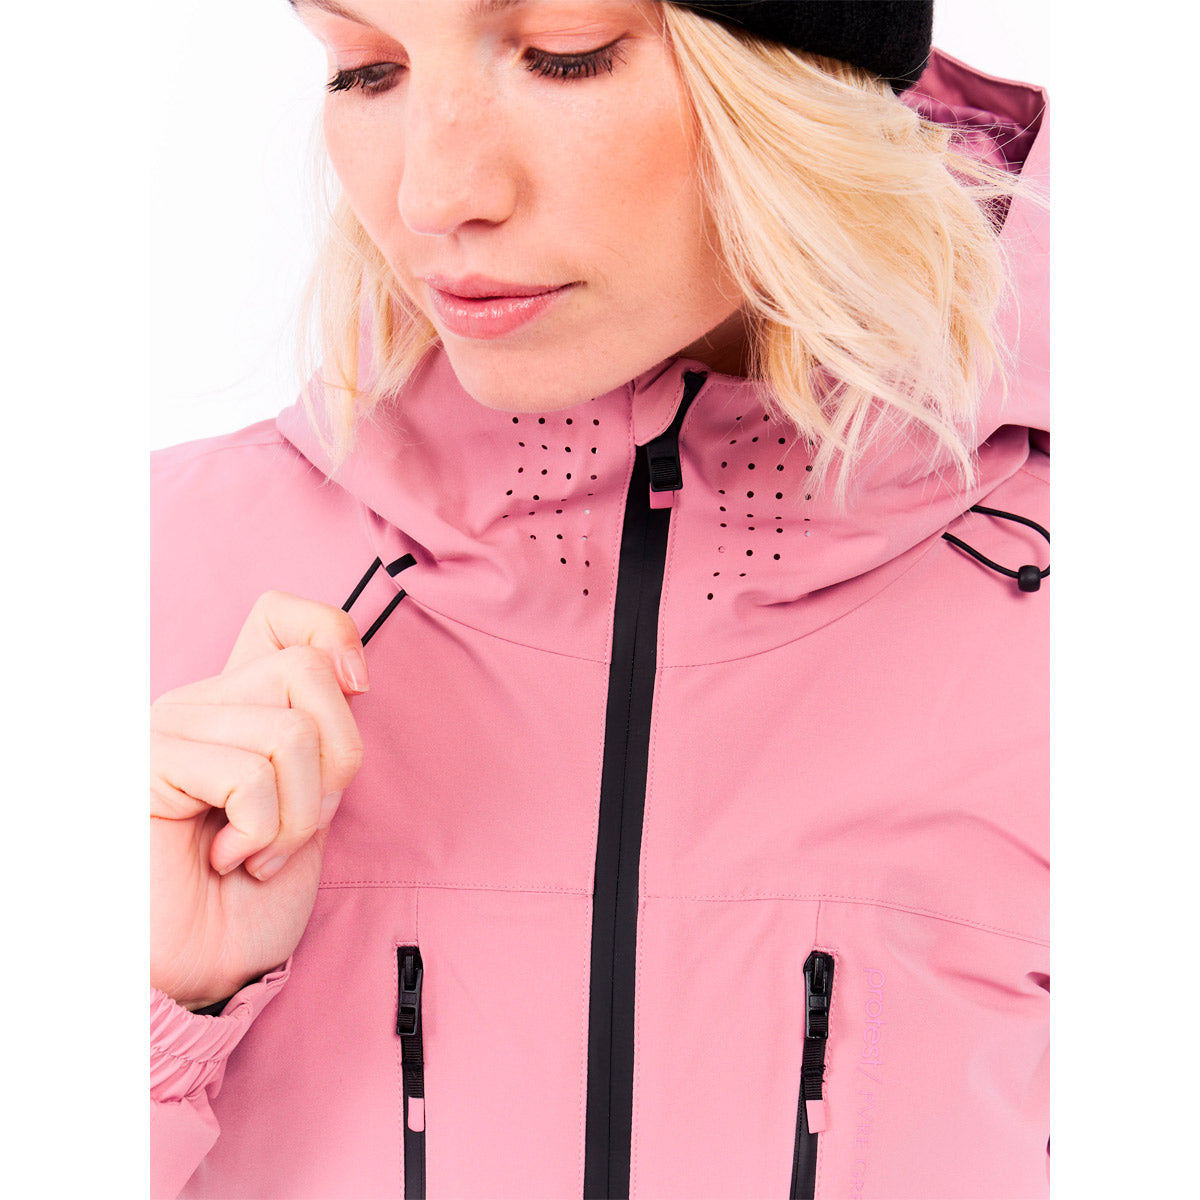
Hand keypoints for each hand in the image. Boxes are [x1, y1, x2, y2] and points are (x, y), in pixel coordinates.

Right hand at [151, 591, 366, 1009]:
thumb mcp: (308, 807)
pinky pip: (253, 776)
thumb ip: (319, 740)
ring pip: (292, 731)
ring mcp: (170, 728)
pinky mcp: (149, 763)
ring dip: (299, 815)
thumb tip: (351, 672)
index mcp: (238, 706)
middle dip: (337, 761)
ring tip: (259, 852)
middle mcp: (201, 703)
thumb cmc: (248, 901)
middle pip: (308, 671)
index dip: (333, 632)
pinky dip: (263, 833)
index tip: (358, 686)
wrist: (193, 976)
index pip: (280, 614)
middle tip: (299, 823)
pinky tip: (226, 860)